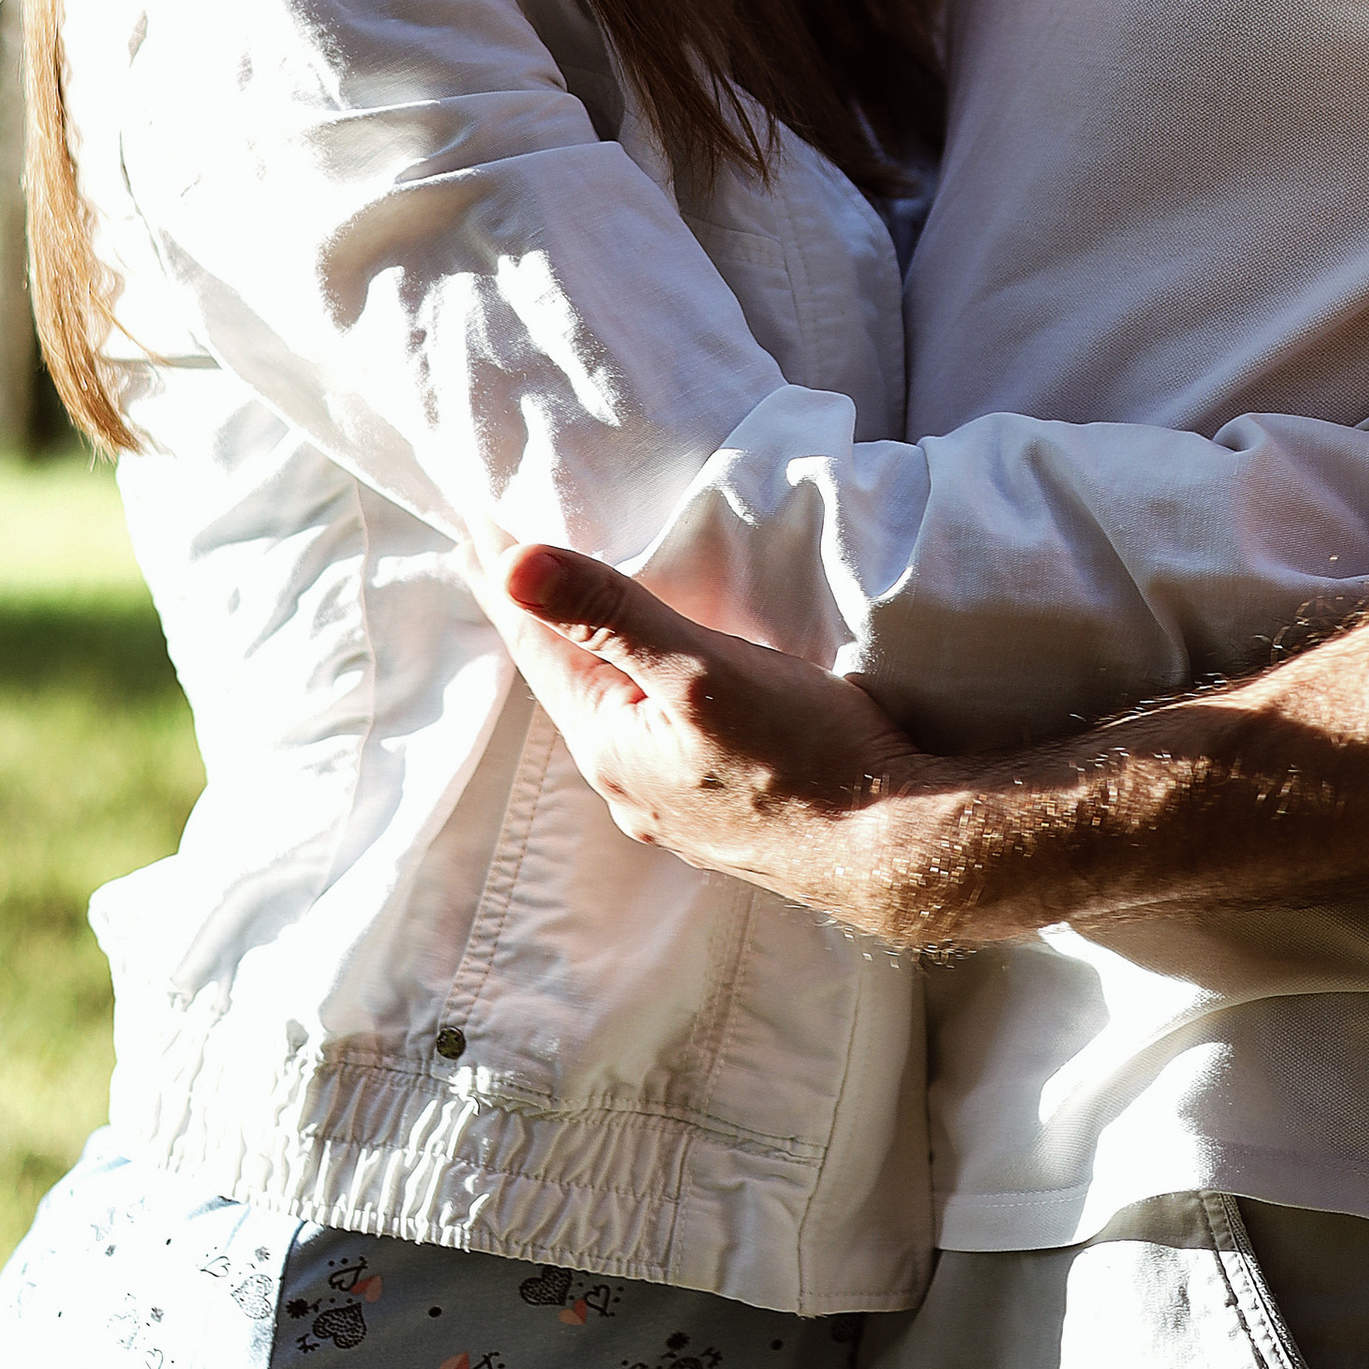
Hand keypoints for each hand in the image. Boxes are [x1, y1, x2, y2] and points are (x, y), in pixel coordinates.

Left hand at [487, 543, 959, 942]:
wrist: (893, 848)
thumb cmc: (805, 756)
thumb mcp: (702, 670)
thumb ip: (611, 617)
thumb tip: (511, 567)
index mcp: (606, 742)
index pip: (536, 640)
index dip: (506, 575)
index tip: (475, 520)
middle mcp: (625, 781)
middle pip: (566, 676)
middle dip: (541, 616)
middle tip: (513, 554)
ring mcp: (670, 802)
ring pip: (612, 708)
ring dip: (591, 655)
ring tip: (578, 612)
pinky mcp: (715, 807)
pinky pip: (652, 733)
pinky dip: (638, 689)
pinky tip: (659, 686)